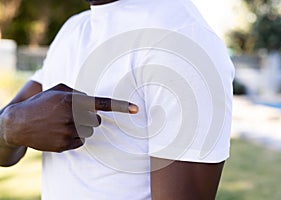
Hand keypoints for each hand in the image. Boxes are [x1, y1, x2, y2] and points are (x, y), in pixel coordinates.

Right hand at [0, 84, 137, 152]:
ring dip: (81, 128)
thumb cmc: (41, 103)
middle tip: (73, 115)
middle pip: (96, 121)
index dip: (120, 106)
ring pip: (89, 132)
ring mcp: (68, 133)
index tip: (135, 109)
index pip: (102, 104)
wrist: (18, 123)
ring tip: (63, 123)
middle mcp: (72, 117)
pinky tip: (60, 132)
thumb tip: (93, 103)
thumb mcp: (58, 90)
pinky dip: (74, 137)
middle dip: (89, 118)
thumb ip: (78, 94)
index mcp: (72, 101)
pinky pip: (81, 142)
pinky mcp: (65, 145)